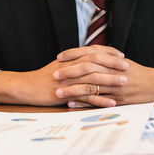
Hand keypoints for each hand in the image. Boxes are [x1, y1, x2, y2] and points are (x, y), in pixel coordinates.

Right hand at [0, 46, 127, 105]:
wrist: (25, 87)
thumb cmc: (43, 78)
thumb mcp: (59, 67)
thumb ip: (73, 64)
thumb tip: (88, 62)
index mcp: (70, 59)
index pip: (92, 52)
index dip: (108, 53)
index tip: (121, 55)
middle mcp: (70, 67)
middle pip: (95, 62)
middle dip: (113, 64)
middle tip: (127, 66)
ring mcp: (68, 80)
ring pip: (92, 78)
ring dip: (110, 80)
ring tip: (124, 83)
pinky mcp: (65, 94)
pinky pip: (85, 96)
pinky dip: (99, 99)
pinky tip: (111, 102)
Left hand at [56, 57, 153, 106]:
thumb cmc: (139, 73)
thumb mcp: (122, 62)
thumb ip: (106, 57)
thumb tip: (89, 53)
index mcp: (113, 60)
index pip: (90, 53)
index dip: (73, 54)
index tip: (59, 57)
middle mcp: (113, 71)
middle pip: (88, 69)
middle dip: (69, 71)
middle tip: (53, 74)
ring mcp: (116, 86)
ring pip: (91, 86)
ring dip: (72, 89)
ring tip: (57, 92)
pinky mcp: (119, 100)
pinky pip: (99, 102)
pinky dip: (84, 103)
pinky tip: (72, 104)